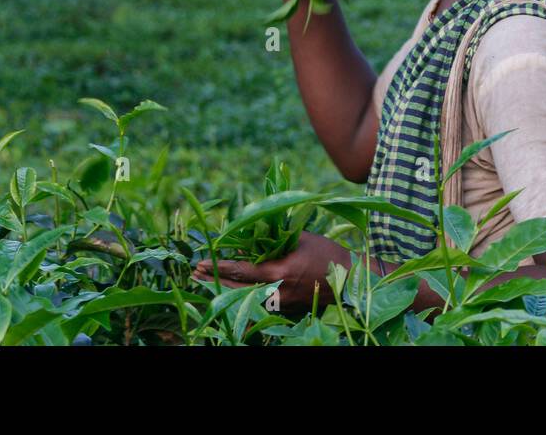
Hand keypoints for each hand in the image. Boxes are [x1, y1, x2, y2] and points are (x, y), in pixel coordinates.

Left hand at [191, 231, 353, 311]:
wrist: (350, 280)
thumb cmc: (326, 254)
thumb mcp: (299, 238)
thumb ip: (274, 239)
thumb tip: (250, 236)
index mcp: (278, 272)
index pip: (241, 270)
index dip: (219, 266)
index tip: (202, 262)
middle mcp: (275, 292)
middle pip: (236, 288)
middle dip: (214, 280)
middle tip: (195, 273)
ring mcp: (279, 304)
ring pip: (244, 299)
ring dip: (224, 289)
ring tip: (205, 282)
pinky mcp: (284, 310)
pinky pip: (256, 305)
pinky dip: (240, 298)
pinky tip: (230, 294)